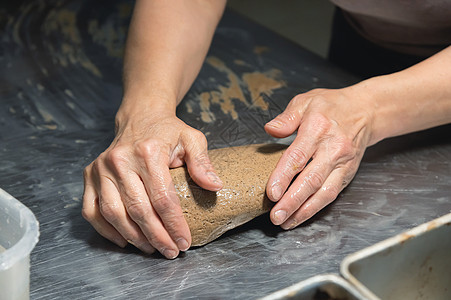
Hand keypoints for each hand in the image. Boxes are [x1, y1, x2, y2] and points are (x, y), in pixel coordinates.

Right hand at [82, 111, 221, 258]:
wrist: (140, 117)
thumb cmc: (167, 131)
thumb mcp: (192, 139)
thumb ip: (202, 162)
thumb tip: (215, 186)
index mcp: (148, 152)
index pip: (163, 198)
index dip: (174, 224)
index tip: (184, 241)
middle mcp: (120, 160)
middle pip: (139, 210)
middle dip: (157, 237)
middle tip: (170, 251)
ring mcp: (101, 168)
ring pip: (114, 214)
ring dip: (134, 237)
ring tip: (152, 249)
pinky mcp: (90, 175)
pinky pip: (92, 210)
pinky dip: (106, 230)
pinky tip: (125, 240)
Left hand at [264, 87, 373, 228]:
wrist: (366, 111)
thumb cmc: (331, 106)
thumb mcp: (305, 101)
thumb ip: (287, 118)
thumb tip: (270, 129)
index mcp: (318, 129)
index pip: (298, 156)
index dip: (284, 176)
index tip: (271, 192)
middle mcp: (333, 149)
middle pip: (312, 179)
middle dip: (292, 201)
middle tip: (276, 216)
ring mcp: (343, 164)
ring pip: (324, 192)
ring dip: (304, 210)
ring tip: (286, 222)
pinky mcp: (348, 174)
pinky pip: (331, 194)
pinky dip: (315, 208)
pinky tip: (300, 216)